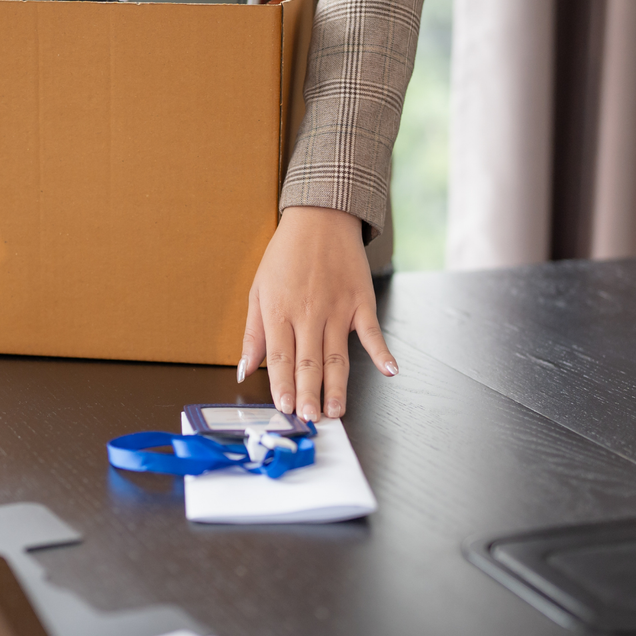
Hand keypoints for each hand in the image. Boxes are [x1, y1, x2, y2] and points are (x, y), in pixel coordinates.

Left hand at [239, 206, 397, 421]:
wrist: (320, 217)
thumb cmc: (286, 254)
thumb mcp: (258, 289)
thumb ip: (253, 332)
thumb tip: (245, 367)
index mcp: (279, 311)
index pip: (280, 357)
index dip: (282, 385)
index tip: (283, 408)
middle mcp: (308, 312)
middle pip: (309, 362)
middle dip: (308, 394)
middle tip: (309, 419)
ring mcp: (337, 308)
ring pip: (336, 355)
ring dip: (337, 386)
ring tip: (336, 411)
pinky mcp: (361, 300)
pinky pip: (372, 331)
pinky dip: (382, 352)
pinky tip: (390, 371)